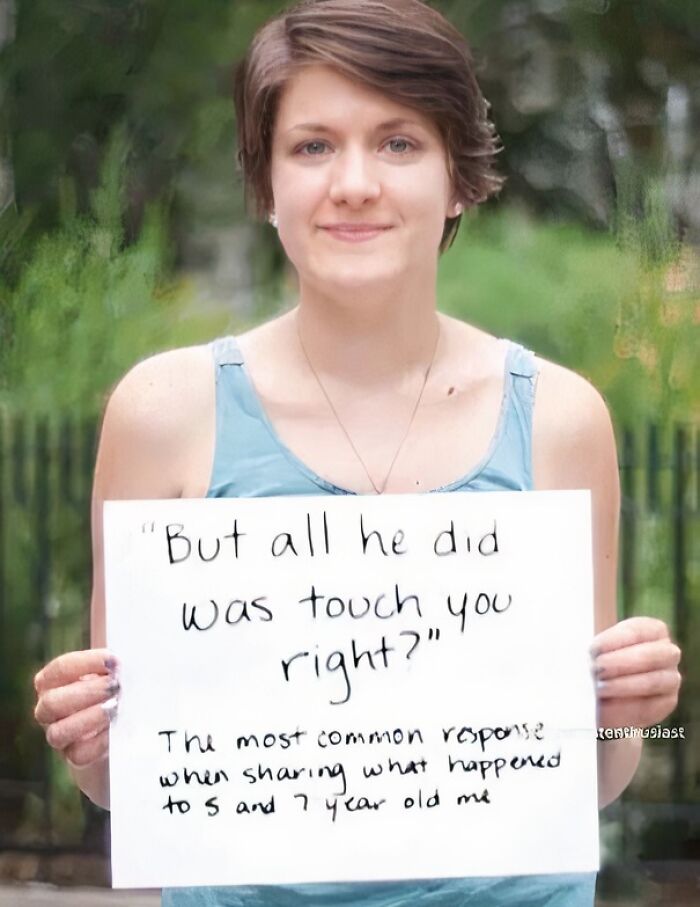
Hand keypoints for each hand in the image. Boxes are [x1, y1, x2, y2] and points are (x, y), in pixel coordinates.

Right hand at [34, 649, 119, 767]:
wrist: (116, 730)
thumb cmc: (111, 691)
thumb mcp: (106, 674)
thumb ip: (110, 667)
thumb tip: (122, 664)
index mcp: (51, 682)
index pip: (60, 668)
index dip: (87, 663)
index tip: (114, 661)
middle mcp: (48, 710)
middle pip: (52, 702)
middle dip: (88, 692)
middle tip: (115, 686)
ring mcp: (58, 735)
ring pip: (58, 733)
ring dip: (90, 718)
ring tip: (115, 708)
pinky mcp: (73, 756)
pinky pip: (78, 755)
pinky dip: (99, 741)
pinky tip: (116, 728)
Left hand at [592, 618, 680, 729]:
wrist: (607, 694)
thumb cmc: (600, 664)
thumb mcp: (597, 651)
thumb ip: (597, 650)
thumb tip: (588, 657)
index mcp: (653, 630)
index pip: (637, 631)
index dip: (614, 640)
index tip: (593, 650)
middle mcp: (668, 652)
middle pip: (650, 655)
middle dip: (620, 663)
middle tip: (597, 669)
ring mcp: (671, 678)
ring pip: (653, 681)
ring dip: (622, 685)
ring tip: (599, 688)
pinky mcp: (667, 702)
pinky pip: (651, 705)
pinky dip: (627, 705)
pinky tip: (609, 705)